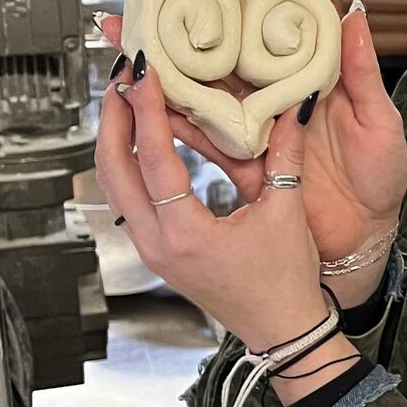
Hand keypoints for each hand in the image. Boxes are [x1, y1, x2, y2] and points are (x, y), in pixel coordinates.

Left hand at [95, 53, 331, 351]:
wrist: (282, 329)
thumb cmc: (285, 282)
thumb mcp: (288, 213)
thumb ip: (286, 156)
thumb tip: (295, 109)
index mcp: (185, 234)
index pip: (154, 160)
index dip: (148, 111)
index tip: (146, 76)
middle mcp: (157, 243)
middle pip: (112, 170)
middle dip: (113, 119)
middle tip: (122, 77)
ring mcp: (151, 249)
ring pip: (113, 185)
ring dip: (115, 140)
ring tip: (126, 101)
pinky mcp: (158, 249)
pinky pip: (127, 198)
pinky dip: (128, 163)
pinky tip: (142, 141)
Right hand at [101, 0, 406, 267]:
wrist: (367, 234)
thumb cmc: (381, 175)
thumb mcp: (380, 119)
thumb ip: (361, 69)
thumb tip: (353, 12)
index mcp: (304, 77)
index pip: (258, 29)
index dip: (223, 2)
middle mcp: (272, 99)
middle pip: (215, 58)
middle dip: (171, 34)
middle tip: (132, 11)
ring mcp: (253, 131)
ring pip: (201, 95)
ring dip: (163, 75)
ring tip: (128, 52)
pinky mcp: (243, 164)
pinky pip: (204, 140)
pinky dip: (175, 124)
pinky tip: (147, 107)